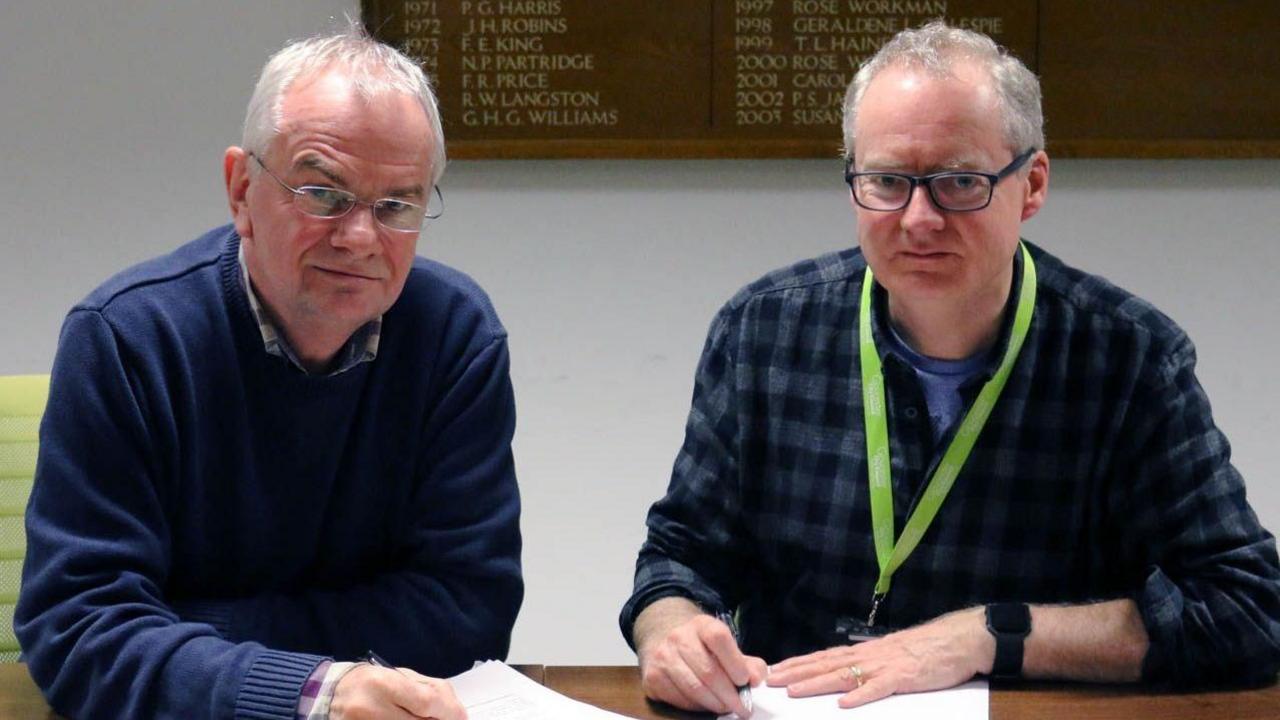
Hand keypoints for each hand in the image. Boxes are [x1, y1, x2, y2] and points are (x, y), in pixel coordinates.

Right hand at [330, 663, 465, 719]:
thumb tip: (457, 712)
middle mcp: (371, 709)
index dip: (450, 712)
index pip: (427, 702)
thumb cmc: (370, 682)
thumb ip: (428, 690)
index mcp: (383, 684)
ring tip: (425, 718)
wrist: (330, 695)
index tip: (461, 717)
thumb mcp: (399, 676)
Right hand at [636, 602, 766, 716]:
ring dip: (715, 704)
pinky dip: (697, 707)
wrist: (664, 641)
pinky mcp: (652, 677)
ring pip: (694, 689)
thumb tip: (756, 679)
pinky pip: (679, 699)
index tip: (745, 681)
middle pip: (708, 671)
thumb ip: (747, 663)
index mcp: (702, 625)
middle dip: (730, 695)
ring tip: (727, 708)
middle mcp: (678, 637)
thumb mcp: (726, 647)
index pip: (719, 638)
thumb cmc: (702, 648)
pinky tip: (706, 704)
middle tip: (743, 709)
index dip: (734, 663)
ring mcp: (662, 657)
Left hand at [767, 607, 992, 708]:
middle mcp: (868, 656)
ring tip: (793, 691)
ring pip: (843, 675)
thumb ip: (869, 663)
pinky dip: (861, 696)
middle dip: (795, 673)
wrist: (959, 638)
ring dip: (816, 683)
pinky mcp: (903, 678)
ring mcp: (884, 666)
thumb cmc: (926, 649)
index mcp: (864, 652)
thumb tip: (847, 676)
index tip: (775, 670)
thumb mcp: (891, 654)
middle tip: (769, 680)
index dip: (798, 664)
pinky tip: (844, 704)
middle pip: (825, 664)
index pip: (824, 657)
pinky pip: (879, 688)